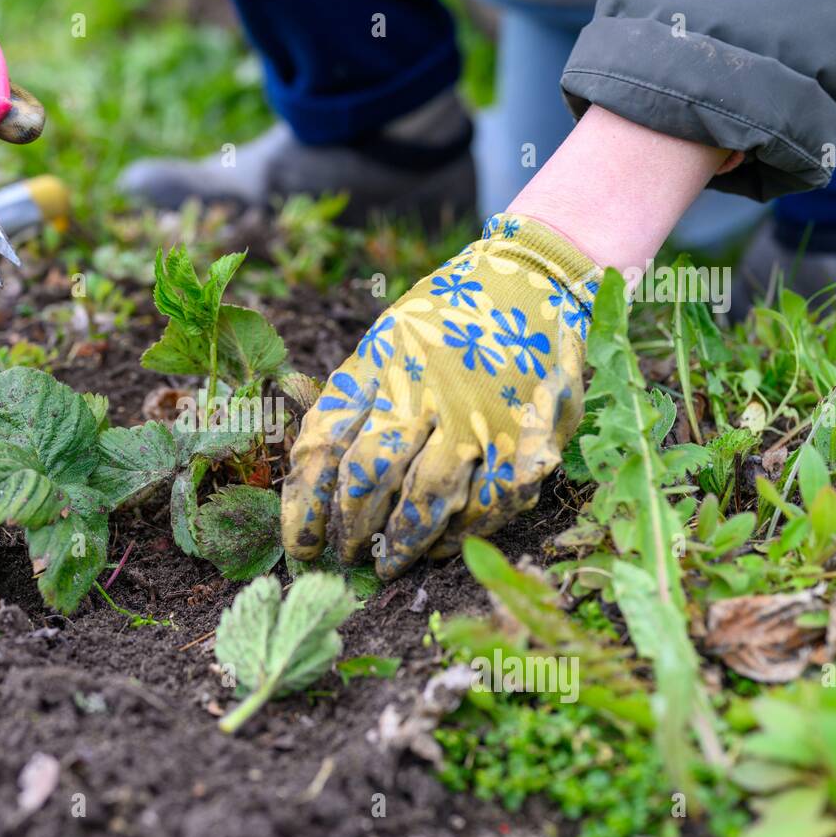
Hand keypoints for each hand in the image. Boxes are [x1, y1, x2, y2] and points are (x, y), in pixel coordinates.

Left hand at [282, 214, 602, 578]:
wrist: (535, 274)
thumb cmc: (448, 319)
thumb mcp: (387, 340)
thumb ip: (353, 398)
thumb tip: (310, 477)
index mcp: (377, 362)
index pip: (323, 444)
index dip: (304, 505)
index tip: (300, 544)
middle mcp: (421, 386)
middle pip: (366, 476)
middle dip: (350, 528)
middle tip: (347, 554)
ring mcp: (476, 412)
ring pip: (425, 500)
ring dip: (402, 542)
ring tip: (388, 561)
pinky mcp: (528, 434)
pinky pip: (488, 504)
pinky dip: (463, 533)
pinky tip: (444, 544)